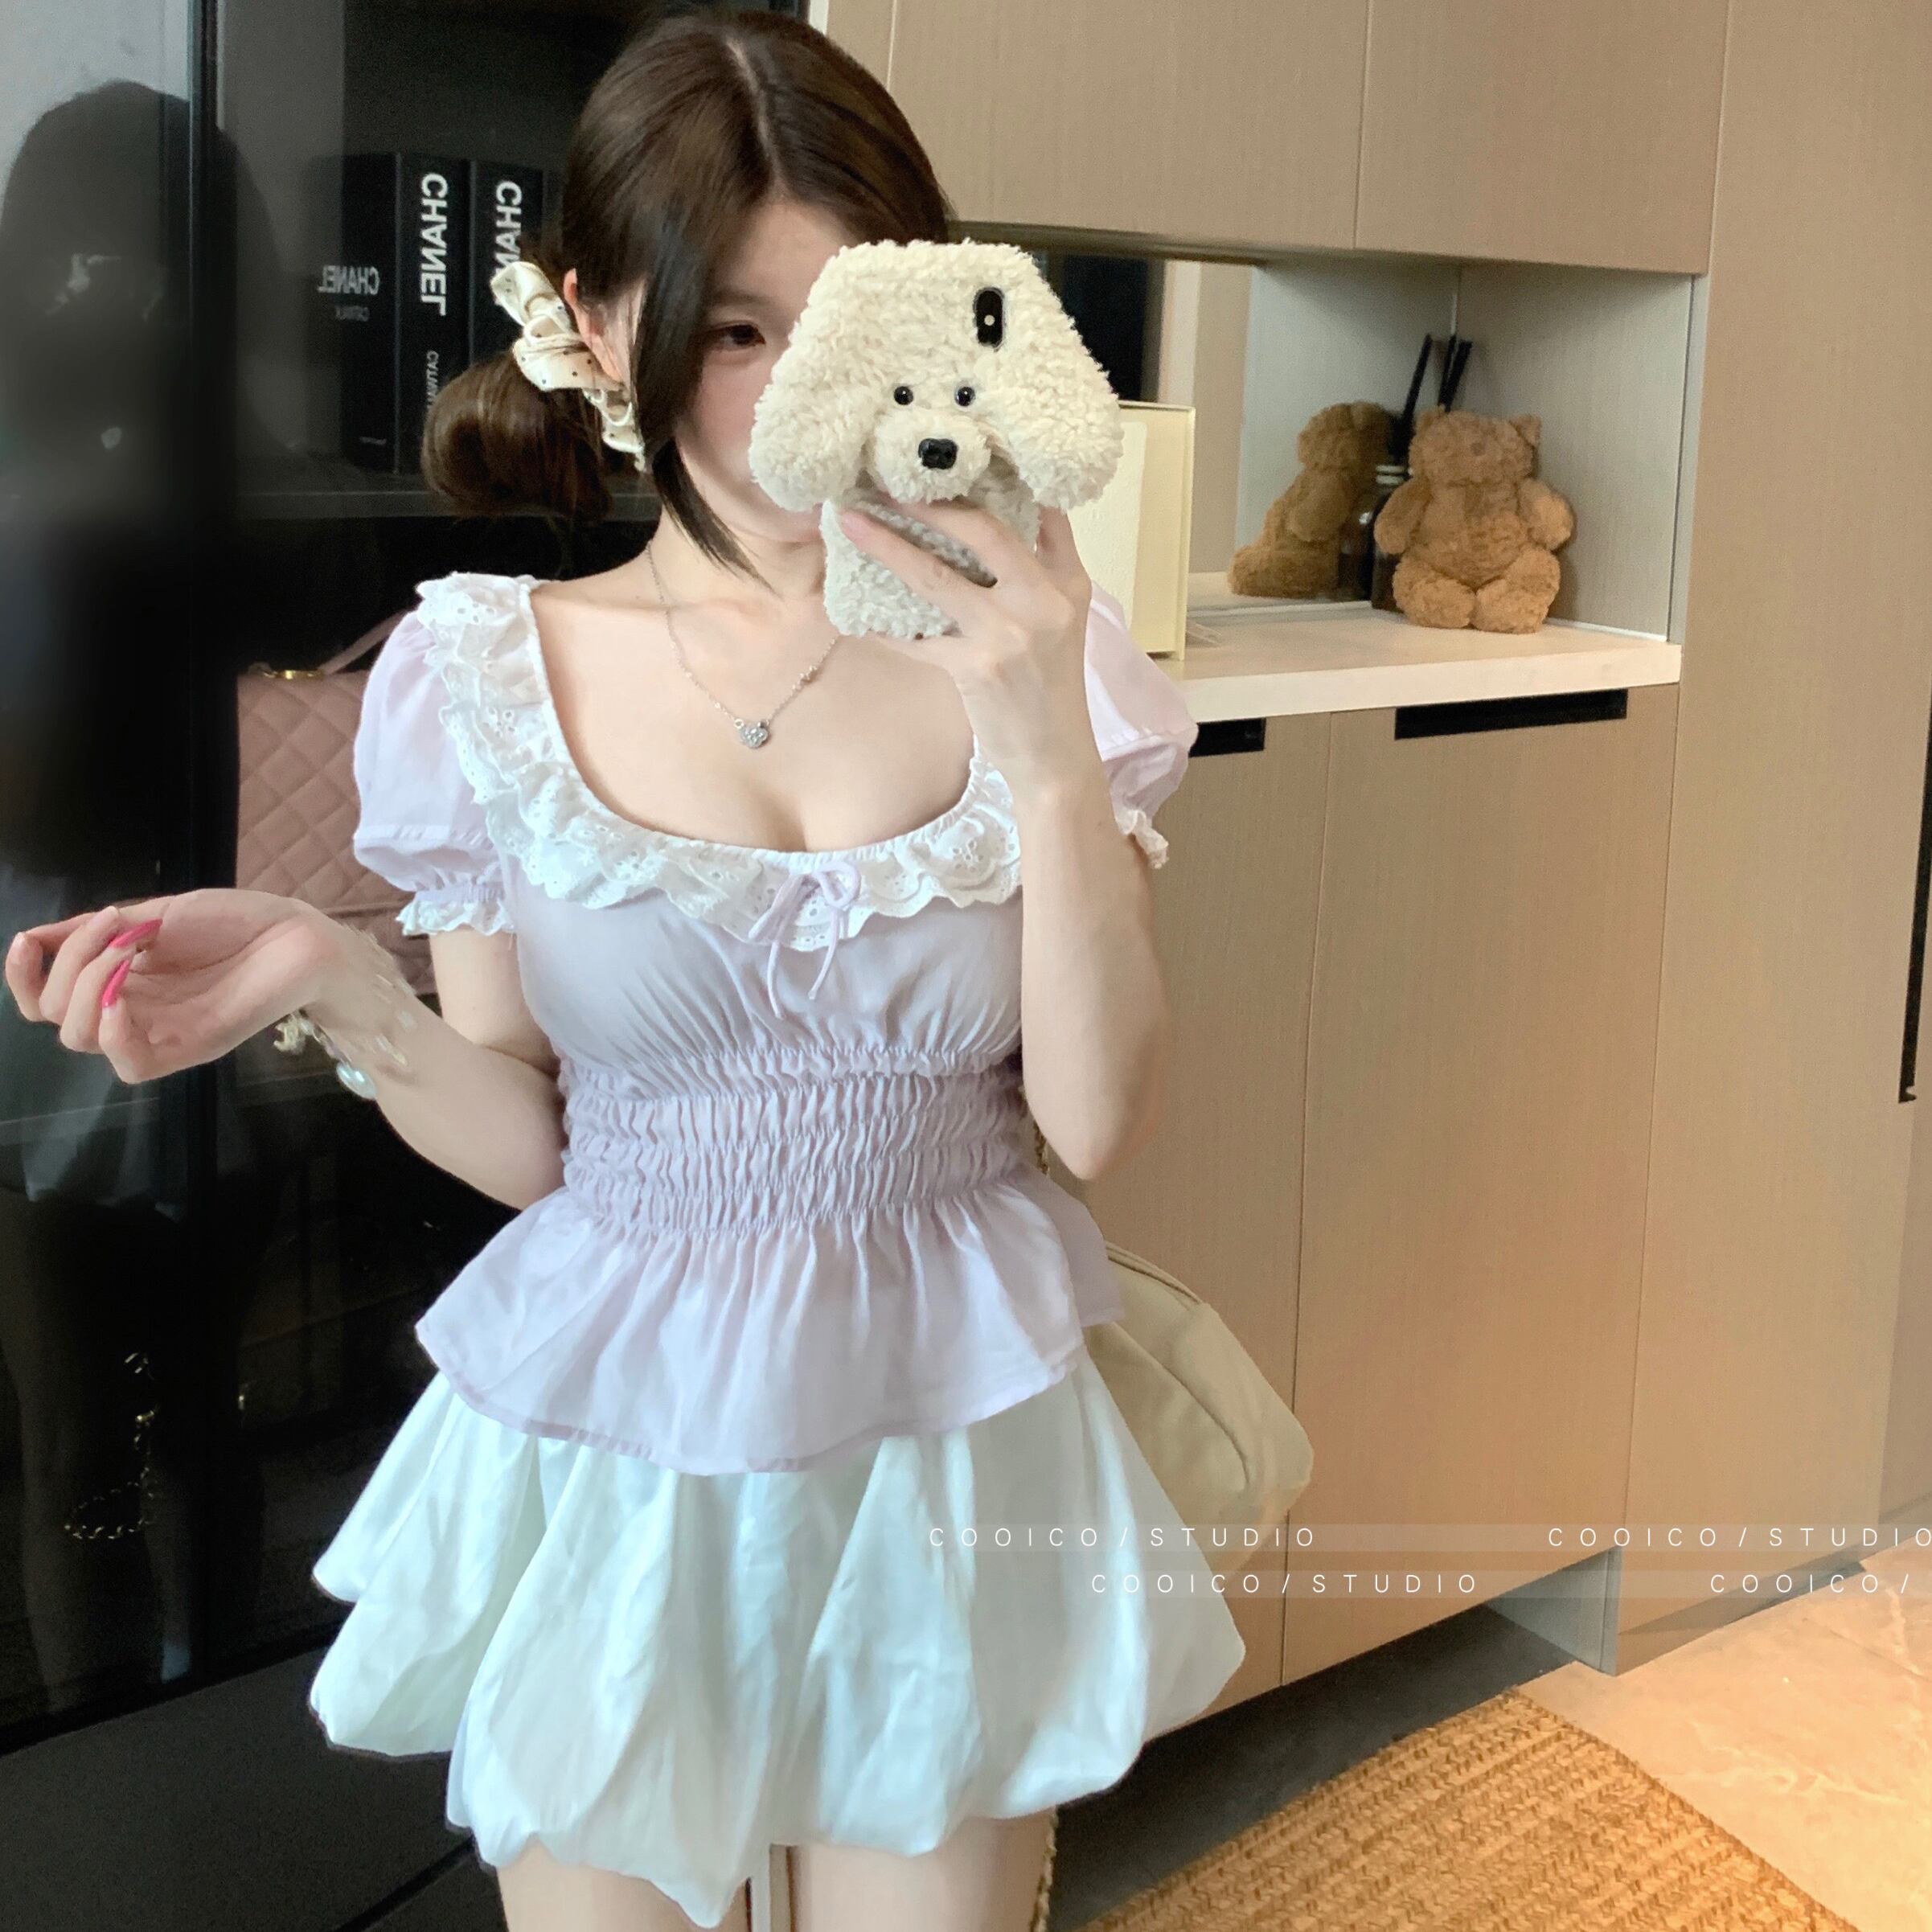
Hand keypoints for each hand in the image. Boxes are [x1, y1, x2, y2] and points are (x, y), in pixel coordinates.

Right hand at [5, 889, 353, 1084]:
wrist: (296, 932)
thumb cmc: (234, 921)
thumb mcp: (152, 914)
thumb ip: (93, 932)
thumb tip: (33, 938)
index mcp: (115, 980)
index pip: (43, 999)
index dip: (21, 975)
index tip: (28, 940)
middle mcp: (129, 1011)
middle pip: (54, 1016)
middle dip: (68, 964)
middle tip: (116, 926)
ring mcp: (158, 1032)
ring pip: (81, 1038)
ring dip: (87, 986)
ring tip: (130, 948)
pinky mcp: (189, 1048)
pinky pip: (130, 1065)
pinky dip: (111, 1034)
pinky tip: (119, 1000)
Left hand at [837, 499, 1104, 803]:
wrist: (1054, 755)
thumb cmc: (1052, 683)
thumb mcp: (1066, 616)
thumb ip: (1047, 560)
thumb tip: (1023, 501)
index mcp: (1065, 582)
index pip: (1039, 511)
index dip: (994, 476)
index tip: (948, 454)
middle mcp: (1041, 601)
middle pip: (982, 532)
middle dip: (929, 503)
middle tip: (886, 481)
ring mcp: (1007, 635)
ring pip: (936, 578)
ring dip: (888, 547)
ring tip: (852, 524)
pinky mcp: (974, 669)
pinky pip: (916, 639)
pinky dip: (884, 626)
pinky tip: (854, 611)